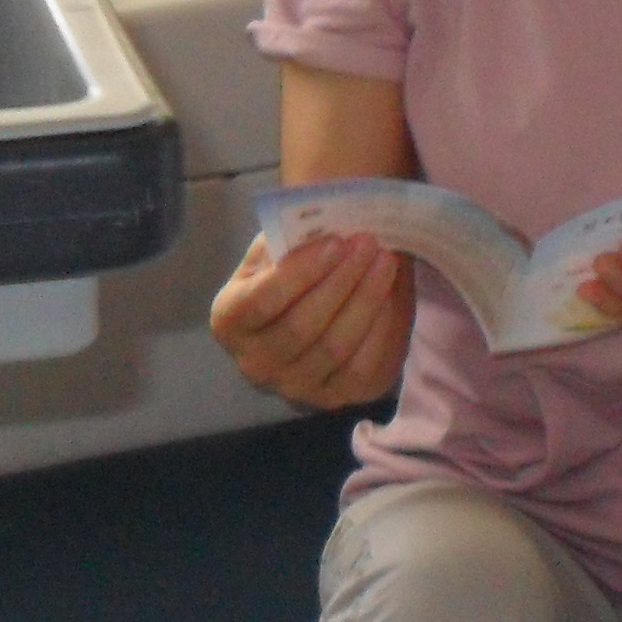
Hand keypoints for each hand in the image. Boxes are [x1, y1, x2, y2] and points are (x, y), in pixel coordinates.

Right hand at [211, 233, 412, 412]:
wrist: (304, 310)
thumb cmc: (288, 272)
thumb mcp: (275, 250)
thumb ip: (288, 239)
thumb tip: (323, 224)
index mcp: (229, 321)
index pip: (261, 301)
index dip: (300, 272)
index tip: (336, 242)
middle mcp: (255, 362)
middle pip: (301, 326)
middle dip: (341, 281)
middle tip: (369, 244)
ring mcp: (293, 387)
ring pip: (334, 347)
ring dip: (365, 300)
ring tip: (386, 261)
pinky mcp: (334, 398)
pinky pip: (361, 368)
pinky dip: (380, 329)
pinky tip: (391, 296)